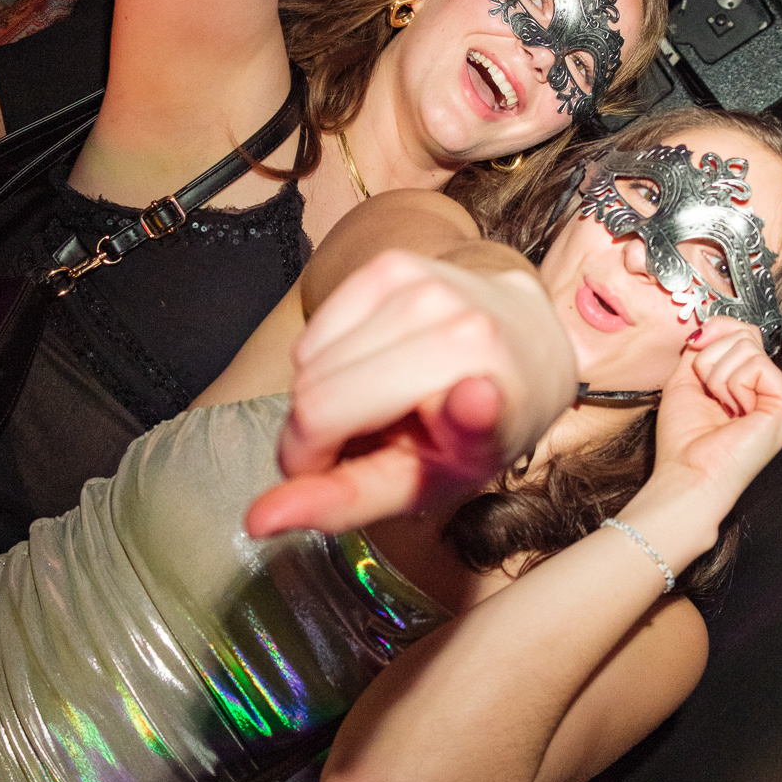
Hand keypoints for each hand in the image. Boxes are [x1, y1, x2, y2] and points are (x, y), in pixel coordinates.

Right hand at [245, 248, 575, 535]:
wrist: (521, 341)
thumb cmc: (471, 426)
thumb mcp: (424, 483)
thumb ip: (342, 503)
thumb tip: (259, 518)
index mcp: (497, 402)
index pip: (470, 413)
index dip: (468, 411)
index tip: (472, 403)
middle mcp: (466, 332)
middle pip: (317, 401)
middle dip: (315, 441)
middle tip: (356, 449)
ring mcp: (427, 289)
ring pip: (304, 364)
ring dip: (321, 399)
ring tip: (373, 407)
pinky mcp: (392, 262)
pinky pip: (311, 333)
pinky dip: (322, 362)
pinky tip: (367, 369)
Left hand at [648, 318, 781, 518]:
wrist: (689, 474)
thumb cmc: (685, 440)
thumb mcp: (686, 378)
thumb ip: (702, 347)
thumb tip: (711, 323)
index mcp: (748, 384)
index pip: (742, 333)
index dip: (715, 330)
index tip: (694, 345)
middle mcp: (768, 389)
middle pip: (745, 334)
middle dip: (711, 357)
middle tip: (708, 392)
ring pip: (747, 347)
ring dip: (718, 376)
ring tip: (720, 407)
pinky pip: (757, 364)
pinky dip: (733, 384)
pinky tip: (734, 412)